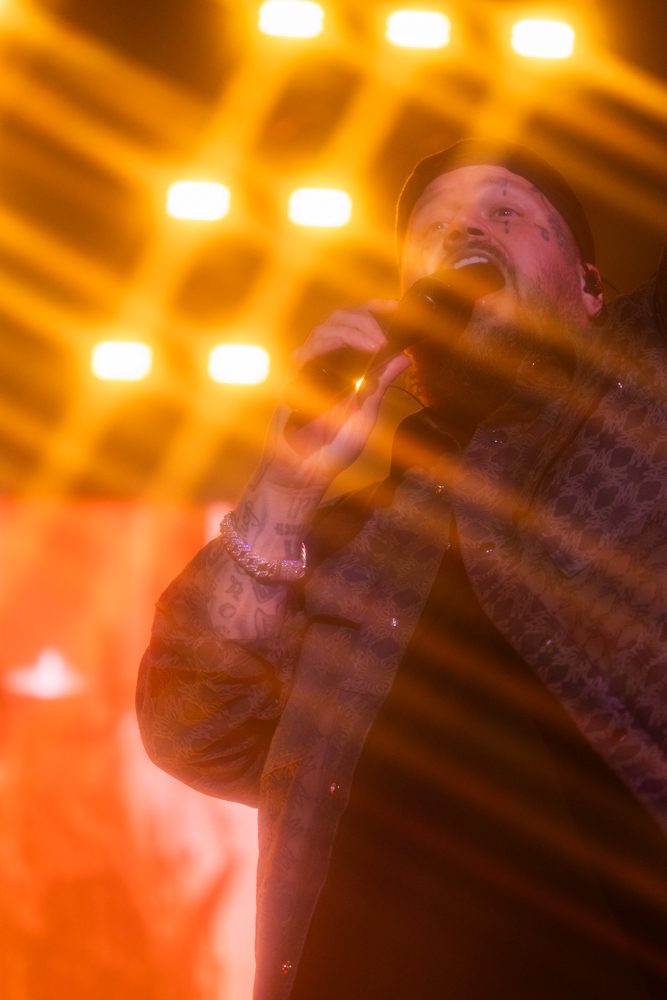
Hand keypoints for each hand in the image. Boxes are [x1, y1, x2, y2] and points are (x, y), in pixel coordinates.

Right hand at [262, 300, 411, 492]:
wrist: (307, 473)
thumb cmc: (333, 447)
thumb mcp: (367, 412)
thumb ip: (382, 383)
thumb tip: (406, 357)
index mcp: (344, 365)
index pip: (355, 325)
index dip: (372, 311)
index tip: (394, 307)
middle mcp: (325, 362)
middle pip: (339, 320)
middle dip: (365, 319)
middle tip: (386, 332)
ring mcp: (308, 369)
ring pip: (325, 329)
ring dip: (353, 330)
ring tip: (376, 343)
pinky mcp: (293, 380)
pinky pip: (307, 352)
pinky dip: (331, 346)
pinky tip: (352, 354)